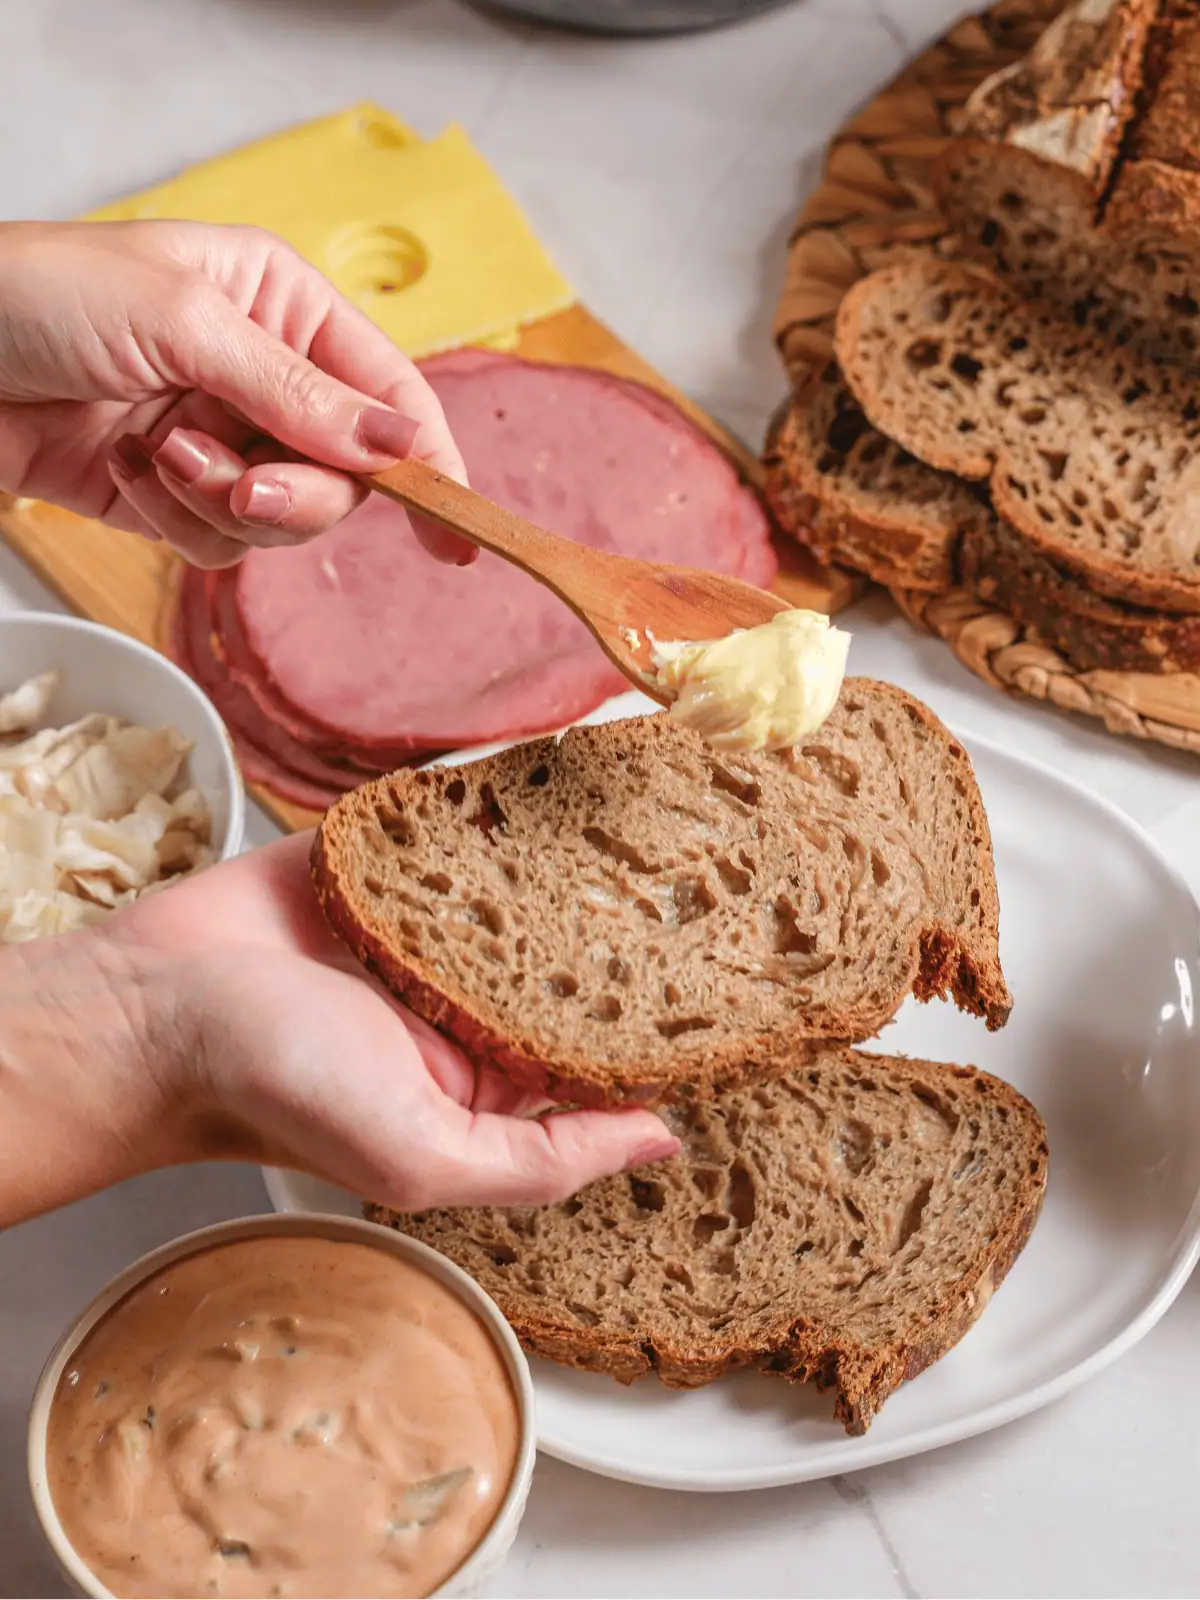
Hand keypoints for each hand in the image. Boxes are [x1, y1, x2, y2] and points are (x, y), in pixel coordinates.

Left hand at [0, 219, 473, 566]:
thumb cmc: (37, 293)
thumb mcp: (183, 321)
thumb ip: (296, 391)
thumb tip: (397, 443)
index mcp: (282, 303)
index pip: (388, 391)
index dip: (428, 458)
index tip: (455, 530)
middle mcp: (263, 373)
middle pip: (344, 473)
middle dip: (296, 490)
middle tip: (241, 483)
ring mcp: (218, 436)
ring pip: (283, 516)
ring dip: (221, 501)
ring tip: (155, 454)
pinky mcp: (171, 491)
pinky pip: (218, 540)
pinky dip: (176, 518)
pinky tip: (126, 468)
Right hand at [0, 837, 677, 1225]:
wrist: (154, 1001)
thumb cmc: (275, 1090)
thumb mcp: (420, 1156)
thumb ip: (542, 1160)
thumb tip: (662, 1145)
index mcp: (482, 1075)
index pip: (593, 1049)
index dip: (660, 1021)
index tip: (736, 982)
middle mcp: (462, 998)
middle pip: (570, 955)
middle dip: (634, 922)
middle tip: (722, 873)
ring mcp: (423, 922)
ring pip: (523, 882)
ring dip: (578, 852)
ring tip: (662, 812)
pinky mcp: (383, 859)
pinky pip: (453, 824)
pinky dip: (497, 800)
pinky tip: (559, 768)